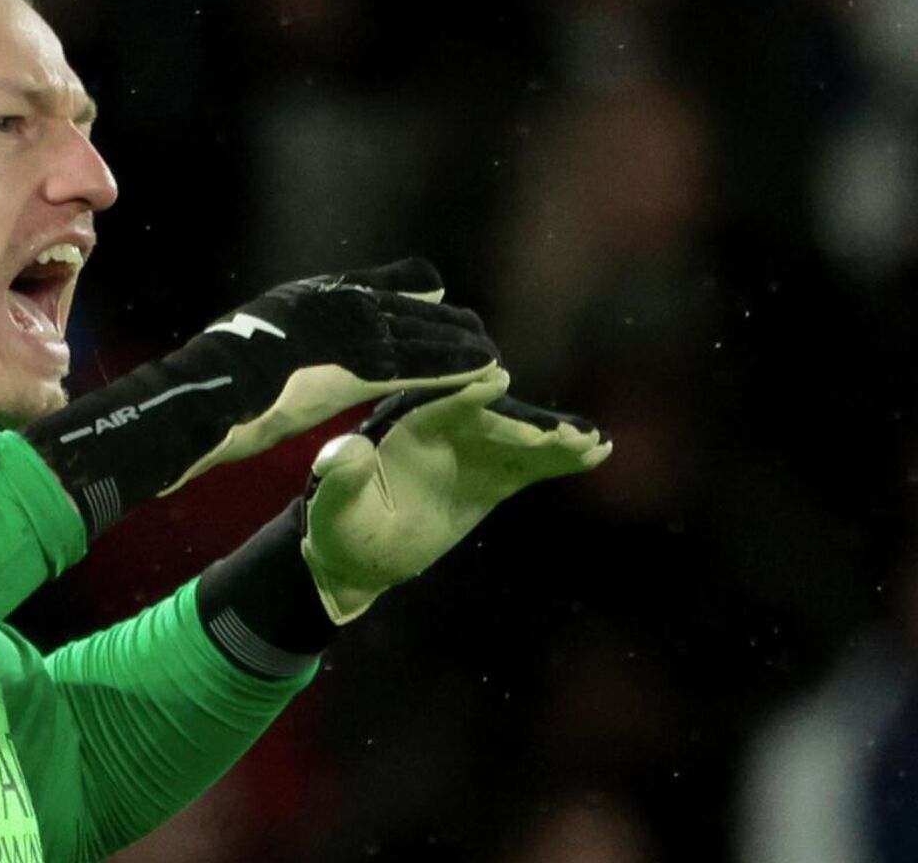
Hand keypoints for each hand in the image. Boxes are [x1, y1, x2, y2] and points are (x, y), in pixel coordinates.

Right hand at [24, 257, 501, 533]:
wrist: (185, 406)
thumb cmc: (198, 393)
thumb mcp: (241, 355)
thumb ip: (273, 347)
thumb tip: (276, 353)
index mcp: (293, 303)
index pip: (361, 290)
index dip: (401, 294)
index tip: (436, 294)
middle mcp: (316, 307)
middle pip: (394, 308)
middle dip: (438, 321)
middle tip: (478, 332)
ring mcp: (331, 335)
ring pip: (410, 335)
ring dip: (454, 345)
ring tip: (491, 354)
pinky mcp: (345, 372)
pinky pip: (410, 368)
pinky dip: (447, 371)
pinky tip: (481, 376)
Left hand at [299, 370, 612, 623]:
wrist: (359, 553)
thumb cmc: (340, 527)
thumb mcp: (333, 506)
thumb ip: (341, 478)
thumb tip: (345, 449)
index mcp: (404, 427)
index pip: (438, 403)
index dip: (466, 393)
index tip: (497, 380)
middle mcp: (444, 429)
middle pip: (492, 419)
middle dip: (525, 423)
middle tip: (562, 430)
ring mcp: (473, 451)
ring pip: (519, 438)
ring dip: (553, 439)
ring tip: (590, 441)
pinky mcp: (493, 475)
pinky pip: (531, 464)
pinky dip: (561, 458)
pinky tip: (600, 451)